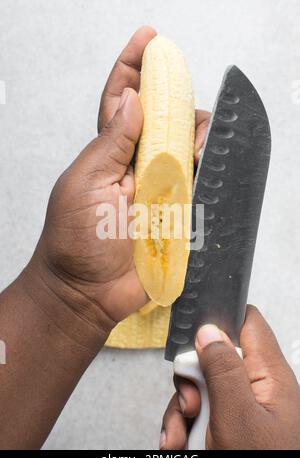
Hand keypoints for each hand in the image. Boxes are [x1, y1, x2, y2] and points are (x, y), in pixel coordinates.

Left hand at [24, 26, 209, 339]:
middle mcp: (135, 167)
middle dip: (176, 99)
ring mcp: (158, 190)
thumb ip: (110, 144)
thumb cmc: (75, 241)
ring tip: (201, 132)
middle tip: (183, 93)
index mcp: (107, 154)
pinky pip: (197, 184)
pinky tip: (212, 157)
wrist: (87, 293)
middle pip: (162, 121)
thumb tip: (133, 100)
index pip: (122, 102)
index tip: (148, 41)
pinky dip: (208, 168)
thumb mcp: (84, 184)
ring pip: (184, 149)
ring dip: (196, 133)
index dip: (133, 69)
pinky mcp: (176, 215)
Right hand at [161, 305, 299, 449]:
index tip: (194, 339)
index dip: (220, 320)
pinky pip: (199, 412)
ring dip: (183, 410)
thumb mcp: (238, 417)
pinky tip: (180, 444)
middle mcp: (256, 386)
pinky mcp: (229, 424)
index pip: (247, 322)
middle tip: (191, 405)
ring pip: (202, 388)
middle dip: (192, 379)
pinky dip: (184, 427)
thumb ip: (224, 369)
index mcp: (269, 374)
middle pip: (214, 357)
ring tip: (180, 438)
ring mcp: (242, 406)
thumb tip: (209, 331)